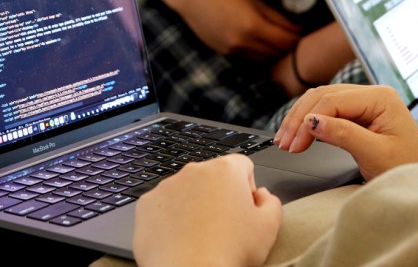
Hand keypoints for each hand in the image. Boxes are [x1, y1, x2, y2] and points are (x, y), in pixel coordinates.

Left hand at [134, 154, 281, 266]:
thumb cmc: (230, 251)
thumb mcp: (269, 228)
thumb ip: (271, 203)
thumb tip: (262, 196)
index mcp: (225, 170)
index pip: (242, 166)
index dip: (247, 188)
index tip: (244, 210)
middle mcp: (193, 170)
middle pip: (212, 177)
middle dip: (219, 196)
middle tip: (225, 228)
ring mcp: (166, 186)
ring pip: (186, 191)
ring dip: (194, 206)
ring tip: (201, 237)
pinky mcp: (146, 205)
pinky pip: (163, 206)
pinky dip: (171, 219)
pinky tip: (180, 240)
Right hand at [176, 0, 300, 59]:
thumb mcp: (253, 0)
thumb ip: (276, 16)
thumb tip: (297, 28)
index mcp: (253, 25)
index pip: (285, 41)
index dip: (297, 38)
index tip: (302, 32)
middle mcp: (243, 42)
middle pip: (276, 53)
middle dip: (287, 47)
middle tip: (292, 37)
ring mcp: (233, 50)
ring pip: (263, 59)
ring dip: (272, 52)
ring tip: (276, 41)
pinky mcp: (224, 53)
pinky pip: (248, 58)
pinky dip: (257, 53)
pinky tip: (258, 42)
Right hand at [273, 84, 417, 180]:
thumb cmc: (408, 169)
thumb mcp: (375, 154)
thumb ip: (344, 134)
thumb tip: (312, 121)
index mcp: (381, 98)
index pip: (333, 101)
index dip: (309, 120)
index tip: (294, 143)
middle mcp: (372, 95)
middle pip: (323, 96)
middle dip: (300, 119)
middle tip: (285, 143)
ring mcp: (365, 103)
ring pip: (321, 101)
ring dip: (301, 120)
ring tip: (286, 140)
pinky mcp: (358, 114)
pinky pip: (328, 111)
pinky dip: (311, 123)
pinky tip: (300, 135)